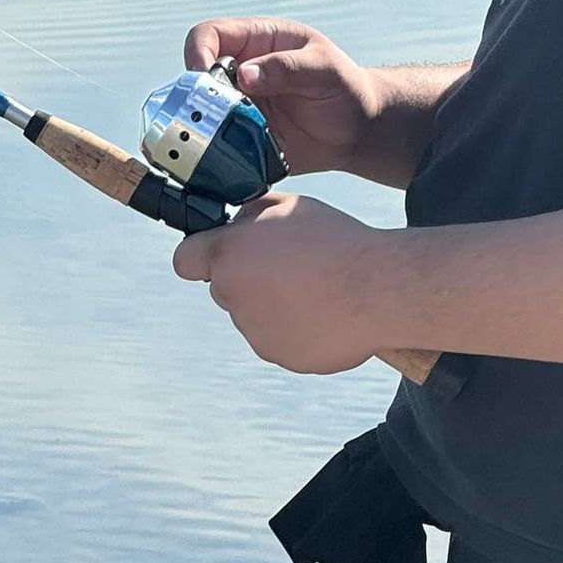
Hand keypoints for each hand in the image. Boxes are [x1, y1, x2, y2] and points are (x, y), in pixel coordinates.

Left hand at [172, 192, 385, 373]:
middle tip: (292, 263)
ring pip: (256, 314)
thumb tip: (241, 226)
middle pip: (227, 286)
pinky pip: (283, 338)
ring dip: (276, 302)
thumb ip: (253, 215)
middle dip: (250, 276)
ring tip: (319, 286)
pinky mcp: (283, 356)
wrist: (377, 288)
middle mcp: (233, 298)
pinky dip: (299, 326)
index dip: (201, 254)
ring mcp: (256, 333)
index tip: (223, 252)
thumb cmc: (335, 239)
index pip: (185, 260)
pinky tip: (329, 309)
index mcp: (229, 256)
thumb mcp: (289, 205)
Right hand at [184, 17, 382, 176]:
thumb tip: (245, 75)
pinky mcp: (240, 140)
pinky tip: (226, 162)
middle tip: (212, 116)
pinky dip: (213, 156)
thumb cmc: (345, 87)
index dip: (197, 52)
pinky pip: (215, 147)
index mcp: (256, 42)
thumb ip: (287, 68)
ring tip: (219, 141)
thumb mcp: (324, 69)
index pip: (208, 36)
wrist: (358, 131)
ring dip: (201, 130)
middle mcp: (239, 74)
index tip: (203, 75)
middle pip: (194, 79)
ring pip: (198, 116)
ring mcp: (237, 108)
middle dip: (195, 97)